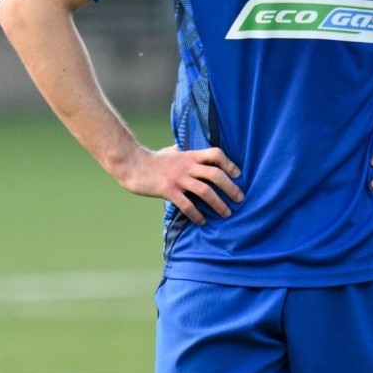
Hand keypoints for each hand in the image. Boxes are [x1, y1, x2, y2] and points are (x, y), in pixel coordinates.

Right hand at [117, 145, 243, 225]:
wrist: (132, 164)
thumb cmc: (154, 160)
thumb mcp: (172, 151)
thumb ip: (184, 152)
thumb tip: (192, 150)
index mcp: (190, 155)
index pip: (216, 154)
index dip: (229, 163)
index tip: (238, 174)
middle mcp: (187, 165)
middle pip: (215, 174)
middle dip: (231, 188)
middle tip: (240, 199)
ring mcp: (178, 178)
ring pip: (205, 191)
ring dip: (218, 204)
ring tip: (227, 213)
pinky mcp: (168, 190)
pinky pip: (186, 205)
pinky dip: (197, 214)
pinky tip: (202, 221)